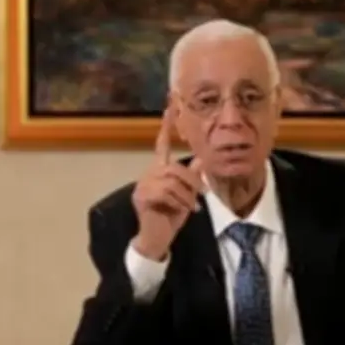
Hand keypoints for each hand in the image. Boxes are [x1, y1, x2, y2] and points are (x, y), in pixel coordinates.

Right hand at [131, 107, 204, 259]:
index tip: (169, 106)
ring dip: (187, 195)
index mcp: (159, 170)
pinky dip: (179, 202)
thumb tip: (203, 160)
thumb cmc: (171, 215)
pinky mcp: (142, 197)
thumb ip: (192, 176)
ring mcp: (143, 185)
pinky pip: (166, 192)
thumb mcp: (186, 194)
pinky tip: (182, 210)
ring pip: (173, 180)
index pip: (162, 144)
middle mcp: (149, 173)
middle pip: (175, 167)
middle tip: (202, 195)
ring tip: (192, 206)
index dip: (166, 127)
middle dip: (192, 182)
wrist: (158, 238)